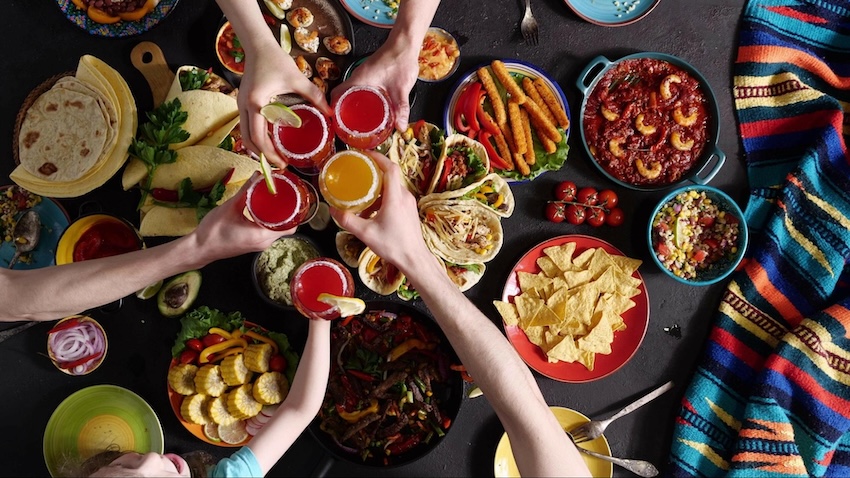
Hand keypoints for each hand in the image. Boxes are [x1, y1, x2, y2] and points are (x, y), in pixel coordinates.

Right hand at [191, 173, 293, 260]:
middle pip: (285, 228)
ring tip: (275, 200)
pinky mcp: (252, 243)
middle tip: (284, 195)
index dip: (294, 213)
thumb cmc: (213, 231)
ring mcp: (258, 244)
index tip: (293, 198)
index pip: (289, 227)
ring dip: (277, 217)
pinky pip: (267, 232)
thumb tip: (258, 175)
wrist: (199, 248)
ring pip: (276, 230)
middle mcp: (263, 243)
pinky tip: (264, 209)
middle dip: (287, 212)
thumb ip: (246, 190)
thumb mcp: (231, 207)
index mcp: (261, 236)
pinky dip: (269, 221)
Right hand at [238, 43, 330, 167]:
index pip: (258, 137)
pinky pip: (247, 126)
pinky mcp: (243, 103)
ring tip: (274, 156)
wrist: (257, 45)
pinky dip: (256, 137)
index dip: (269, 153)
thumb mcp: (297, 78)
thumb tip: (330, 111)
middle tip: (280, 165)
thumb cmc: (275, 59)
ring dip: (258, 148)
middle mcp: (244, 106)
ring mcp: (241, 105)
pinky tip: (269, 141)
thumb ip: (314, 95)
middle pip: (249, 140)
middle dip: (263, 155)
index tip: (282, 163)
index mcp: (256, 103)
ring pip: (245, 135)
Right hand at [329, 152, 428, 265]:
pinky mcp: (409, 210)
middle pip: (390, 175)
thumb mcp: (366, 234)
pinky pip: (395, 196)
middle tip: (359, 171)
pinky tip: (372, 210)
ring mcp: (409, 203)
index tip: (365, 154)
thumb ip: (348, 220)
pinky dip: (383, 197)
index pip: (390, 168)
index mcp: (395, 197)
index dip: (378, 157)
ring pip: (392, 186)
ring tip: (362, 194)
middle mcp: (404, 196)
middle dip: (374, 171)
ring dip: (378, 187)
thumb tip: (333, 210)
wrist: (414, 259)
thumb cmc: (393, 246)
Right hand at [330, 44, 417, 131]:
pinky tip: (369, 108)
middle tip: (346, 125)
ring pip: (351, 92)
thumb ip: (401, 108)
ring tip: (356, 120)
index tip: (335, 121)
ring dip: (351, 104)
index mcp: (359, 79)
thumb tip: (400, 127)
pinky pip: (359, 89)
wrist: (405, 43)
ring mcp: (364, 74)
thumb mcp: (401, 89)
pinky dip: (360, 99)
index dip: (332, 108)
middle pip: (341, 95)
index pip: (336, 94)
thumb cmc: (400, 59)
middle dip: (342, 110)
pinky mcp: (370, 74)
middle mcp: (358, 76)